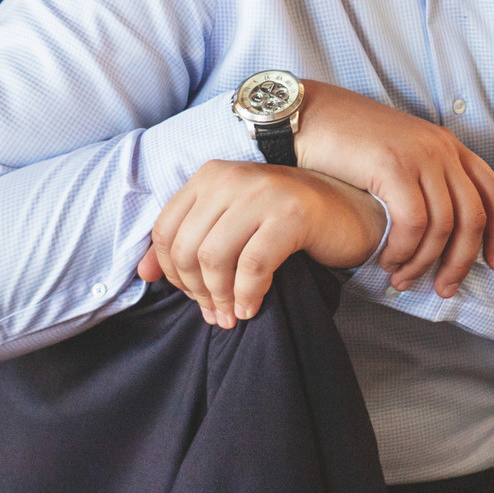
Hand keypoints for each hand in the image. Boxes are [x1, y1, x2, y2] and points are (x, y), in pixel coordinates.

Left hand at [136, 160, 387, 327]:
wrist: (351, 211)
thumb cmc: (287, 222)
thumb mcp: (232, 224)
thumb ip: (188, 241)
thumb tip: (143, 274)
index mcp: (210, 176)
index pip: (165, 230)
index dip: (171, 273)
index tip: (193, 296)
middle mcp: (231, 177)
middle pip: (186, 248)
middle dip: (196, 292)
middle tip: (214, 315)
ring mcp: (263, 192)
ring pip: (214, 257)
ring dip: (219, 297)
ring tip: (231, 316)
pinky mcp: (293, 213)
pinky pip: (253, 265)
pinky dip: (247, 294)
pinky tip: (251, 307)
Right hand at [293, 82, 493, 295]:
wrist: (311, 114)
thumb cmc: (348, 141)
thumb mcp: (401, 154)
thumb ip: (425, 181)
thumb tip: (441, 228)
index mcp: (448, 146)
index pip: (493, 191)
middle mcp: (441, 148)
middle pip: (474, 216)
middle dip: (462, 261)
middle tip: (444, 289)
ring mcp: (419, 155)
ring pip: (443, 225)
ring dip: (424, 262)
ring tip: (402, 279)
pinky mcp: (393, 166)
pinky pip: (412, 222)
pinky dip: (403, 250)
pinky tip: (387, 260)